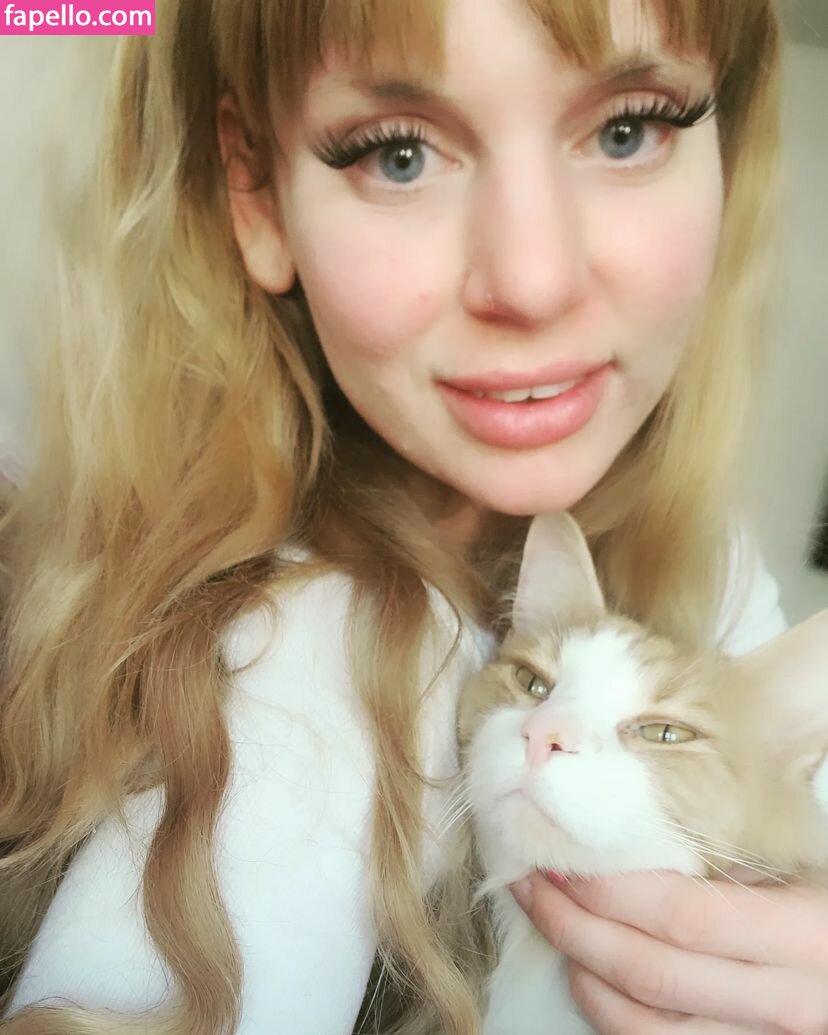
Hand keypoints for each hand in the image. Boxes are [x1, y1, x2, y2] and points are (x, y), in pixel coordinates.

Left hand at [511, 870, 827, 1033]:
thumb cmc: (822, 907)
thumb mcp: (792, 870)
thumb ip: (722, 860)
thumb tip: (620, 824)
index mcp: (800, 936)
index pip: (682, 915)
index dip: (609, 889)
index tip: (560, 853)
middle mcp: (783, 1003)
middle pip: (650, 971)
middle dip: (572, 923)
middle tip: (530, 878)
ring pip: (641, 1024)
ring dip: (578, 968)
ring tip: (545, 917)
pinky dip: (605, 1011)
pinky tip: (584, 970)